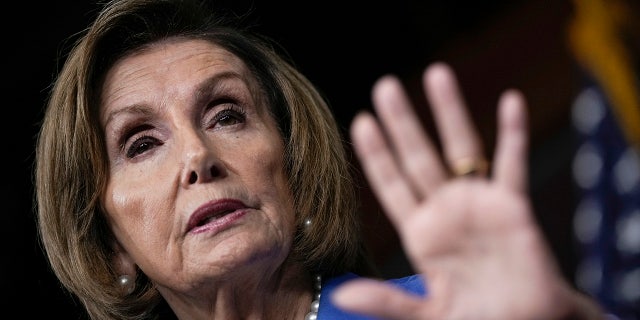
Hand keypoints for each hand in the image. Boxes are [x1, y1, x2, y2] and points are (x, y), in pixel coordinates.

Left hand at [334, 62, 596, 318]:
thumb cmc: (476, 318)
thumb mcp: (427, 313)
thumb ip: (388, 301)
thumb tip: (341, 294)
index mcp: (420, 232)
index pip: (392, 185)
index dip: (376, 155)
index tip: (360, 121)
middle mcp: (446, 210)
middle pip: (419, 157)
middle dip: (403, 122)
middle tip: (385, 85)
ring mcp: (479, 203)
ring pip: (462, 150)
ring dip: (449, 113)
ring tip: (436, 74)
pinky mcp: (513, 207)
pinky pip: (513, 165)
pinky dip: (514, 134)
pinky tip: (509, 102)